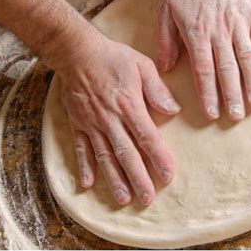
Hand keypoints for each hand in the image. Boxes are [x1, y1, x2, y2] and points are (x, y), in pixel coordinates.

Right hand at [58, 31, 180, 205]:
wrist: (77, 52)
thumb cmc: (113, 57)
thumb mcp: (142, 66)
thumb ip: (158, 89)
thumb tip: (174, 110)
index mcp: (129, 106)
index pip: (147, 137)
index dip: (158, 158)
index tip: (168, 176)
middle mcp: (110, 120)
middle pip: (126, 153)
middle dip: (138, 177)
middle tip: (147, 199)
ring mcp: (92, 124)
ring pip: (104, 156)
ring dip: (113, 179)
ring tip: (122, 199)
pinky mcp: (78, 123)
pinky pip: (80, 148)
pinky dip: (83, 166)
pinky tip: (87, 184)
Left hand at [157, 0, 250, 120]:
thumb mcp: (165, 10)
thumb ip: (165, 40)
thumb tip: (166, 68)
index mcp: (197, 34)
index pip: (203, 70)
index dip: (208, 94)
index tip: (213, 114)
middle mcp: (220, 32)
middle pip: (227, 70)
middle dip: (231, 95)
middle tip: (237, 117)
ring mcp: (239, 23)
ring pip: (247, 57)